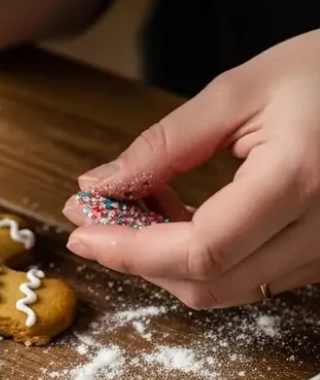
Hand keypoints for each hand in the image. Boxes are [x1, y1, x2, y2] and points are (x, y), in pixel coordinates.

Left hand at [64, 30, 319, 308]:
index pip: (202, 249)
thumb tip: (101, 185)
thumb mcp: (238, 91)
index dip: (133, 250)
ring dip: (168, 259)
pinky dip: (203, 256)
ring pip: (231, 288)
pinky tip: (176, 213)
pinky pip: (254, 275)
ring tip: (133, 206)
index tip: (83, 231)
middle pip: (212, 284)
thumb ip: (165, 144)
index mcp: (299, 180)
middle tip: (94, 216)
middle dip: (139, 259)